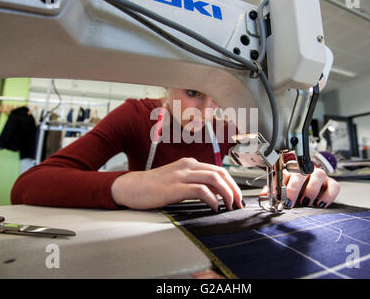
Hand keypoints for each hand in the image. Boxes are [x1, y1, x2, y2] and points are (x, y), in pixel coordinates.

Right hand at [111, 157, 242, 211]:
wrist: (130, 187)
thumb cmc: (152, 187)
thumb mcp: (176, 180)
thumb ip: (193, 182)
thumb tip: (214, 194)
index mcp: (189, 163)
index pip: (218, 170)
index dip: (232, 183)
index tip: (237, 196)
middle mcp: (187, 166)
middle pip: (220, 173)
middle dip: (234, 188)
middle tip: (239, 203)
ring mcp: (181, 175)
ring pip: (214, 179)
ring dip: (227, 193)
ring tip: (229, 206)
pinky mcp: (175, 187)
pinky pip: (201, 190)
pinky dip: (212, 199)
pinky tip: (213, 207)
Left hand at [260, 168, 339, 207]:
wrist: (310, 188)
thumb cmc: (293, 188)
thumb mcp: (281, 189)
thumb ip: (272, 191)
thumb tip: (262, 196)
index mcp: (291, 170)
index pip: (284, 172)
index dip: (280, 184)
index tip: (276, 197)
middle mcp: (305, 171)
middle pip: (300, 173)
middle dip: (293, 189)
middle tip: (289, 203)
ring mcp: (319, 176)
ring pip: (318, 175)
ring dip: (311, 189)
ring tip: (306, 202)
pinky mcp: (330, 183)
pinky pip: (334, 186)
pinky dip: (328, 195)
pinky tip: (320, 204)